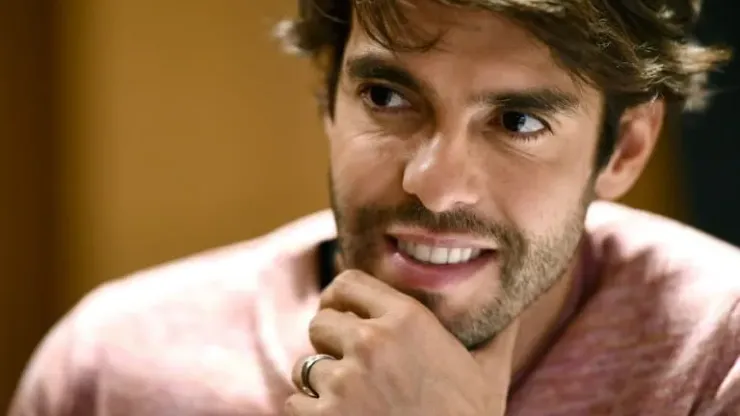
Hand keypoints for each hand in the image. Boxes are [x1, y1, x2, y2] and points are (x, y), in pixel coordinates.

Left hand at [286, 270, 519, 415]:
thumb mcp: (489, 370)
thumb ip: (496, 329)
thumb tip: (514, 303)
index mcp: (407, 320)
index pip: (348, 283)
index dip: (339, 297)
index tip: (340, 313)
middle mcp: (370, 343)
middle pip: (320, 323)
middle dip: (329, 343)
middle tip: (350, 367)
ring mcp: (343, 381)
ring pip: (305, 366)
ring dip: (319, 383)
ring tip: (351, 402)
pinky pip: (296, 403)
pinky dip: (311, 414)